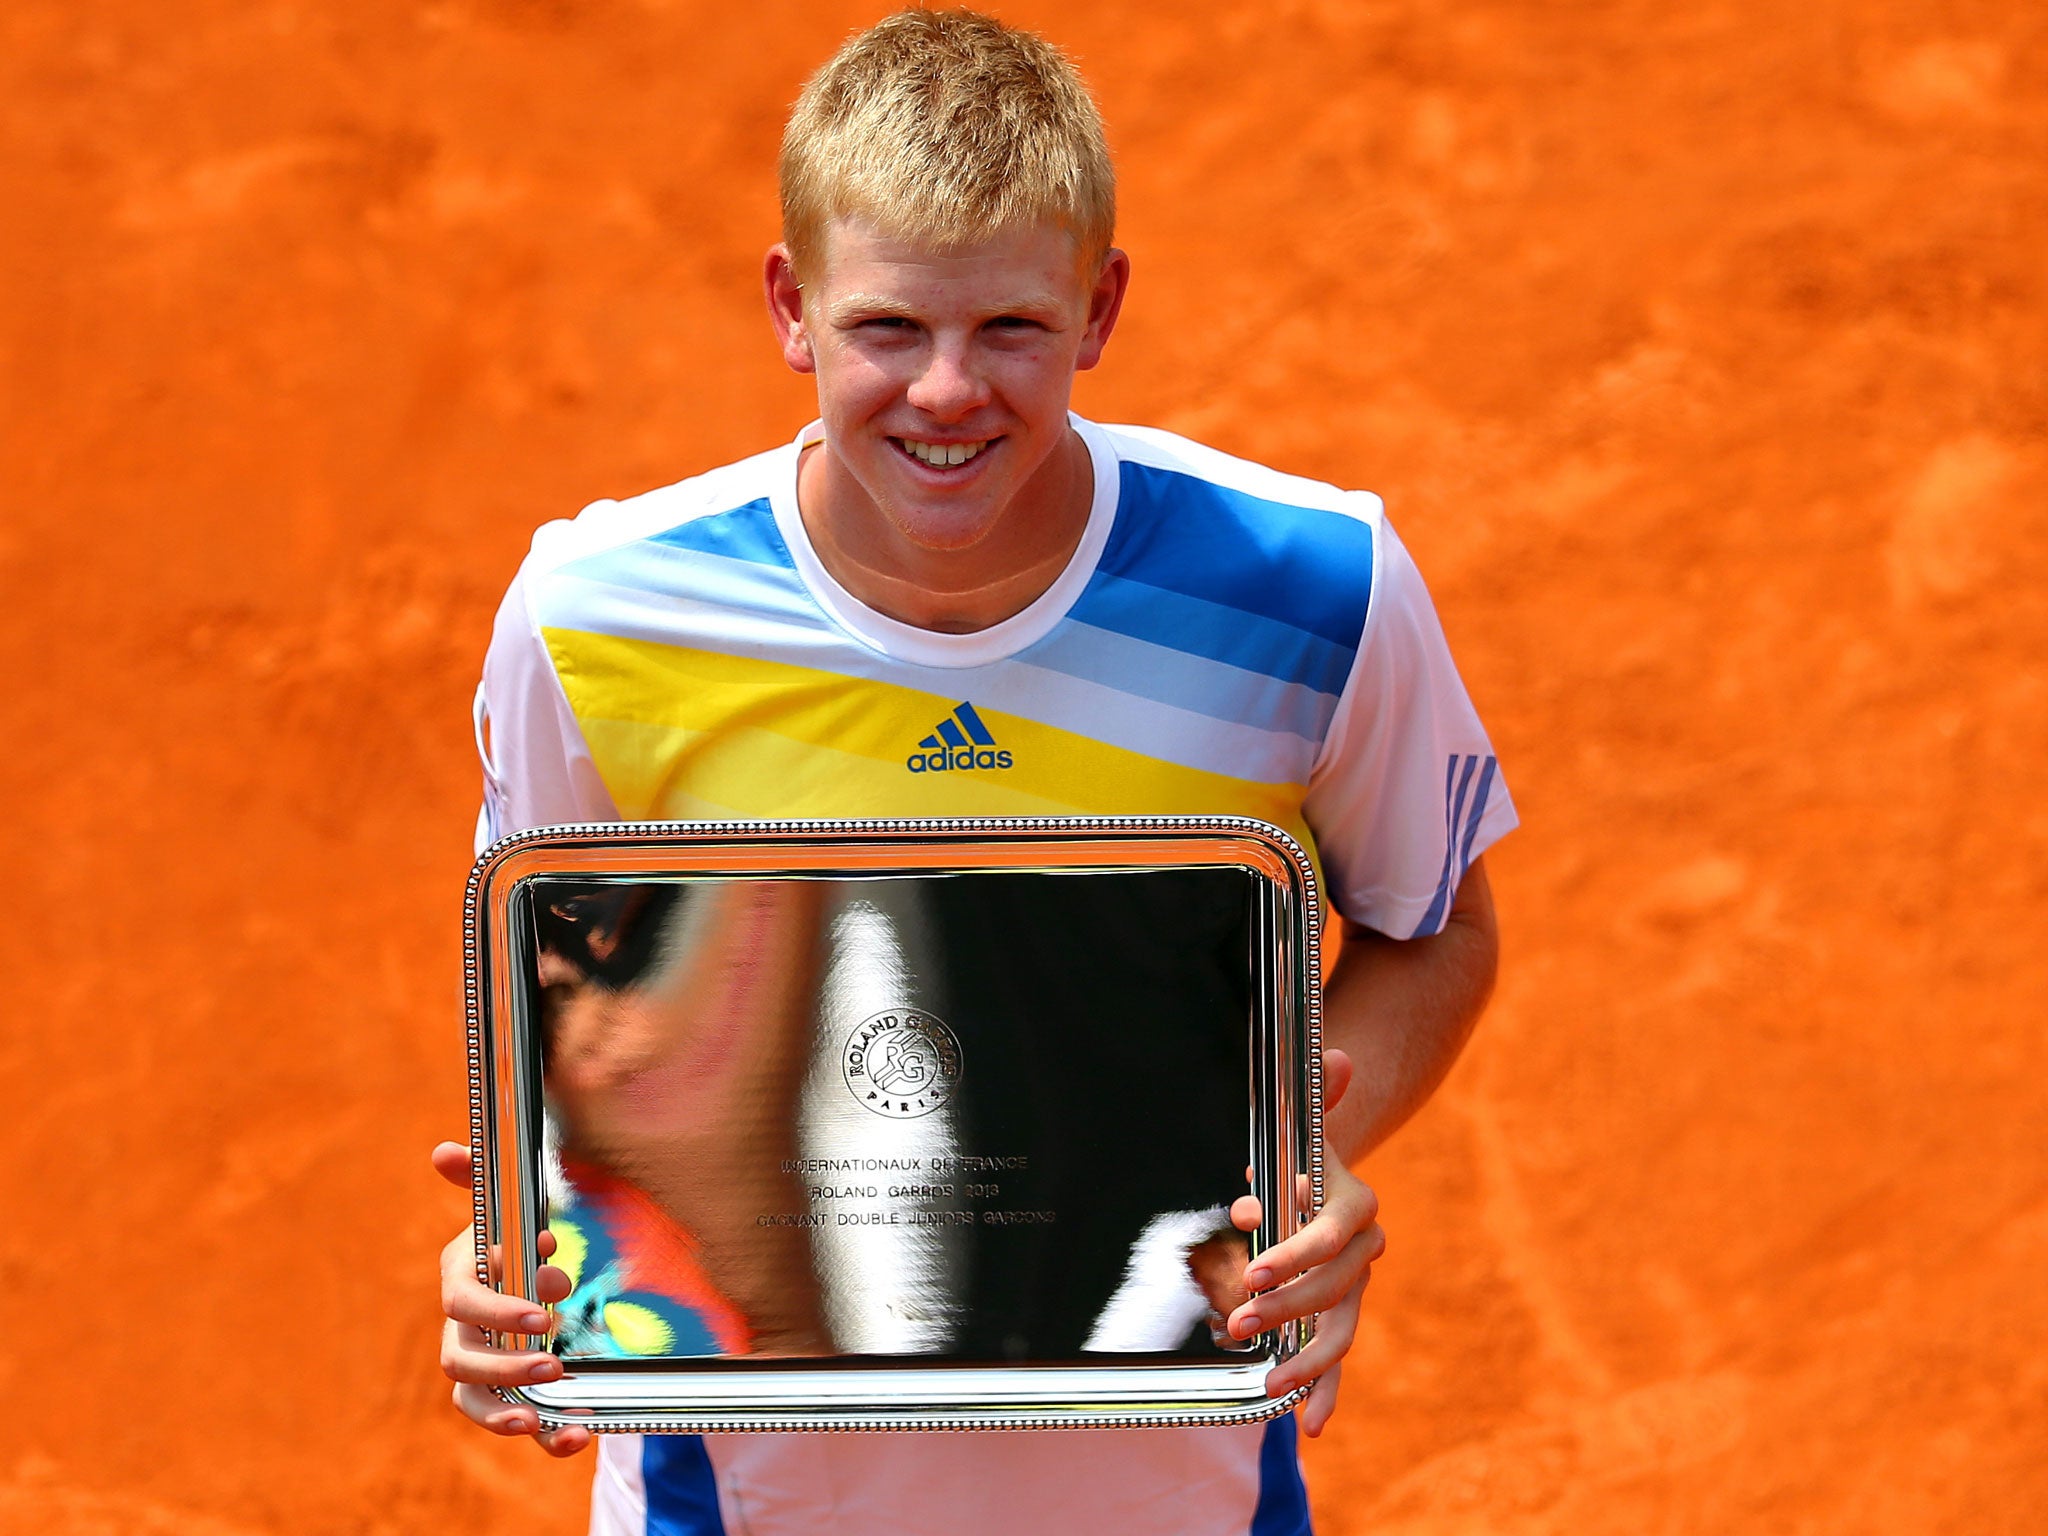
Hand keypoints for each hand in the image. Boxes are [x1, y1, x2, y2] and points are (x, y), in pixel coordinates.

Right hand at [432, 1141, 592, 1455]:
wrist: (525, 1265)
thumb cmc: (511, 1235)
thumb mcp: (502, 1201)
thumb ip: (476, 1176)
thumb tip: (443, 1151)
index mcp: (460, 1281)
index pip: (463, 1303)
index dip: (498, 1310)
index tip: (544, 1313)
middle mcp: (459, 1327)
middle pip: (462, 1360)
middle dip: (504, 1366)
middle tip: (553, 1364)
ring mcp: (479, 1362)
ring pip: (474, 1401)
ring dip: (505, 1416)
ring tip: (543, 1423)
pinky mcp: (507, 1389)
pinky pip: (515, 1419)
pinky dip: (544, 1437)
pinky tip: (577, 1438)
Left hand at [1222, 1049, 1385, 1436]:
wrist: (1323, 1176)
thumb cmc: (1303, 1150)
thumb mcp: (1302, 1120)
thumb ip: (1317, 1093)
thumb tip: (1335, 1053)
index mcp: (1356, 1207)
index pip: (1330, 1237)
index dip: (1294, 1253)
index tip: (1250, 1265)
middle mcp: (1363, 1254)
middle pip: (1332, 1291)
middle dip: (1285, 1310)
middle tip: (1236, 1323)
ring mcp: (1352, 1290)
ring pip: (1339, 1333)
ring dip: (1306, 1364)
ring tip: (1268, 1390)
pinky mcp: (1338, 1317)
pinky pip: (1336, 1358)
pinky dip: (1325, 1391)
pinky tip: (1307, 1426)